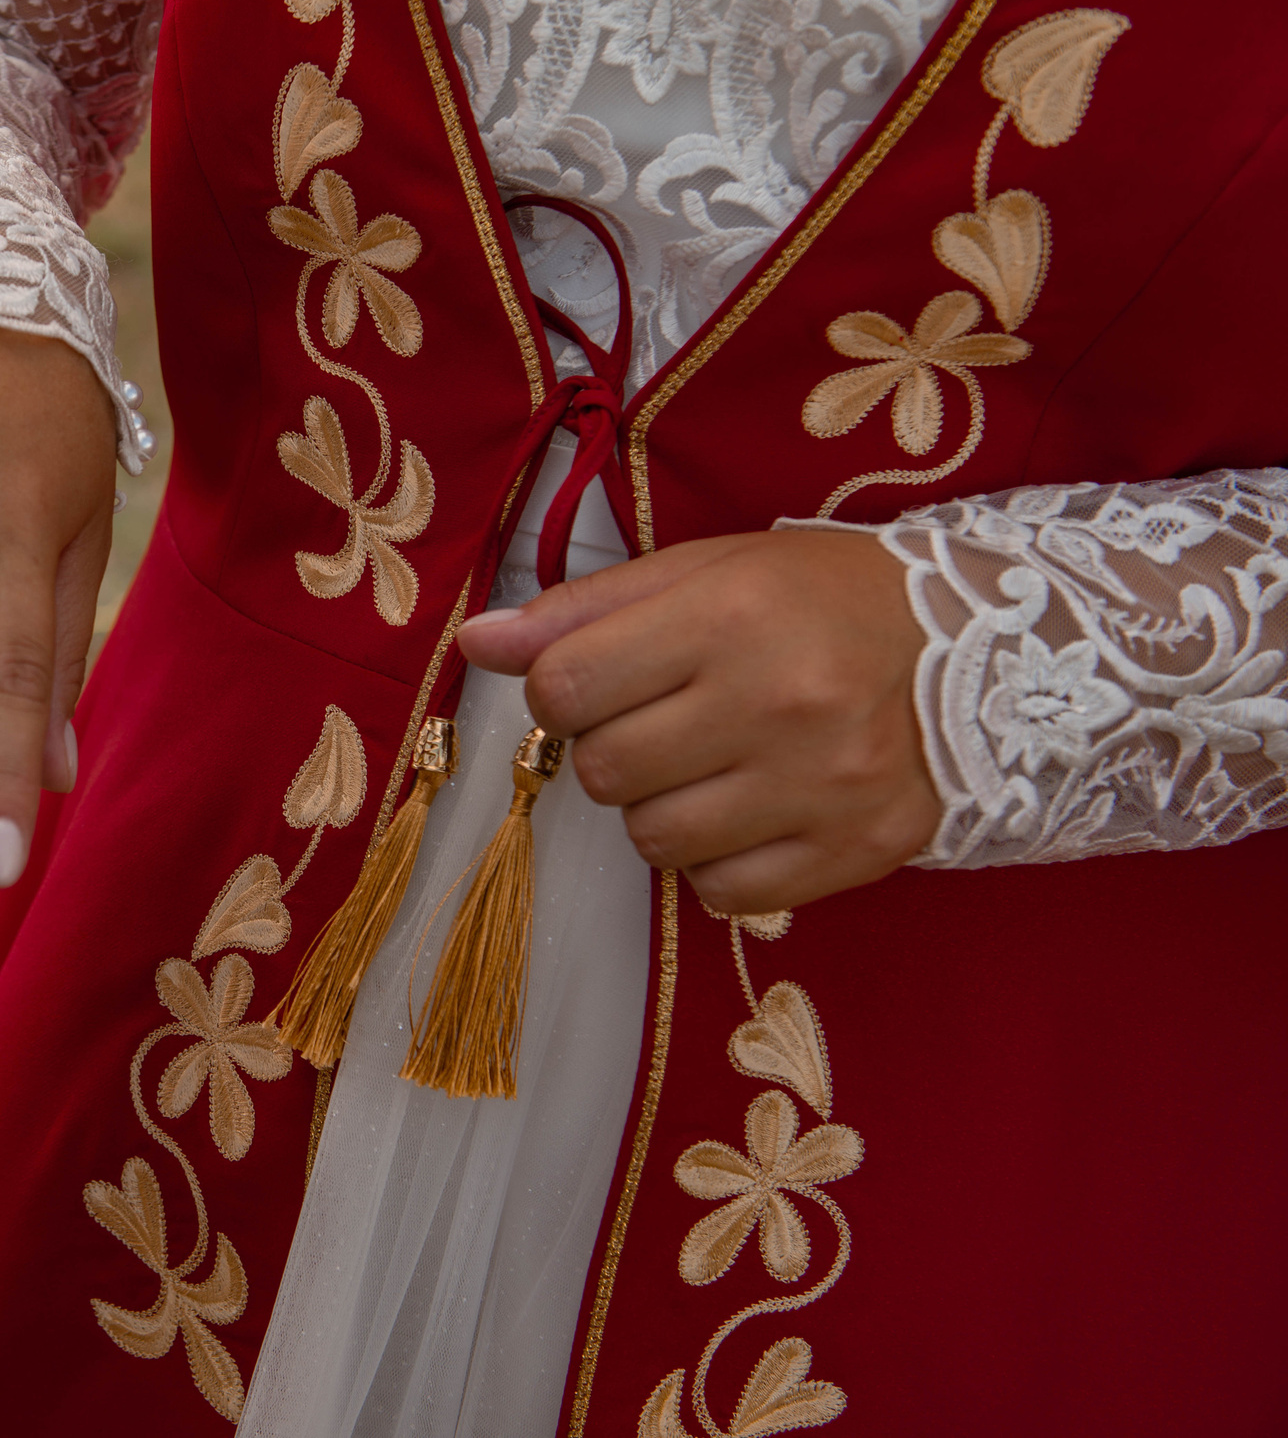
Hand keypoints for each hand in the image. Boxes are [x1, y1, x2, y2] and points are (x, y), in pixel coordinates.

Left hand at [457, 528, 938, 914]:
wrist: (986, 646)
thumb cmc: (819, 598)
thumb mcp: (702, 571)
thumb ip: (582, 611)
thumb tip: (477, 644)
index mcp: (730, 618)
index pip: (566, 687)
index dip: (558, 693)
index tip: (593, 683)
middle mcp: (778, 704)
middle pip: (605, 771)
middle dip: (613, 748)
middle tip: (665, 720)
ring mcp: (822, 787)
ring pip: (655, 842)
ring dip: (660, 808)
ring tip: (711, 763)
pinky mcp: (857, 851)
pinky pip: (723, 892)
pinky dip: (716, 861)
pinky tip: (751, 809)